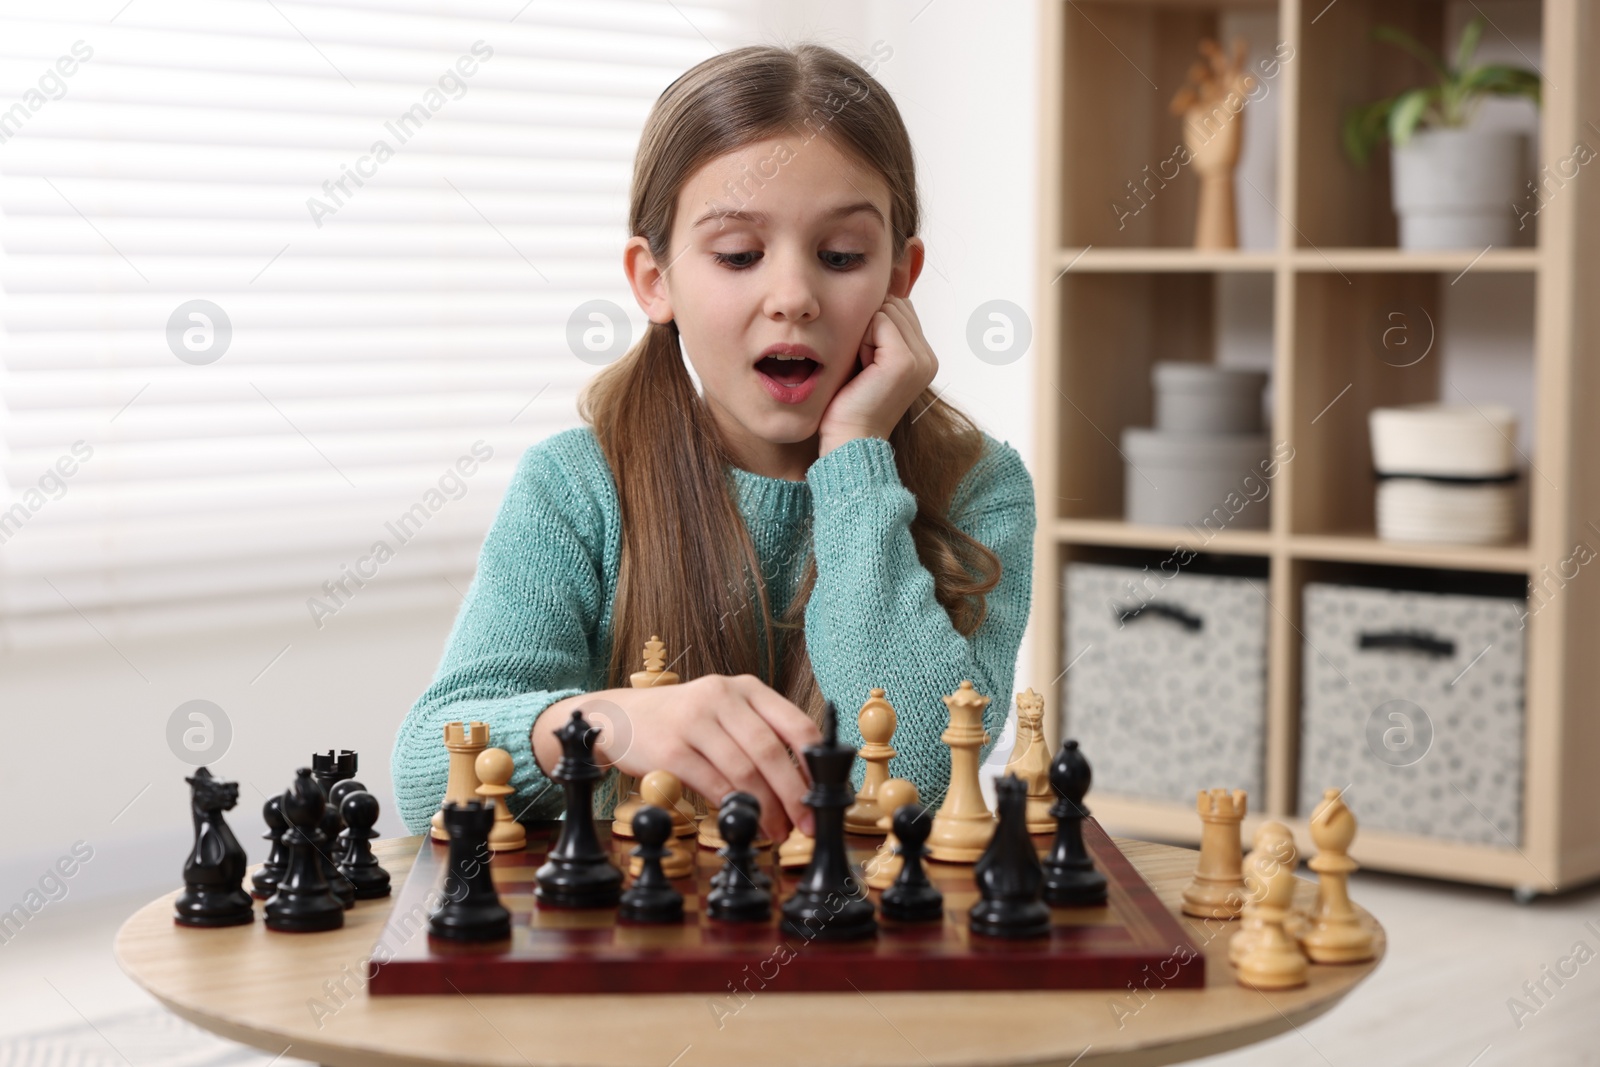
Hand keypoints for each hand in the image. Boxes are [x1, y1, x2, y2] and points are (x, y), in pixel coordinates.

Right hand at [534, 674, 819, 841]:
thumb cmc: (682, 721)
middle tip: (807, 824)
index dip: (816, 765)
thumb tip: (804, 784)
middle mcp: (722, 696)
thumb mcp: (724, 713)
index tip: (825, 796)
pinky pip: (713, 783)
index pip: (796, 724)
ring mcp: (694, 720)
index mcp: (746, 687)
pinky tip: (745, 821)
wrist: (618, 718)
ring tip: (777, 831)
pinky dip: (734, 807)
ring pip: (744, 770)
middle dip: (795, 795)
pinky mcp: (671, 748)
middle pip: (772, 751)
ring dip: (767, 808)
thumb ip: (761, 736)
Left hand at [816, 294, 938, 456]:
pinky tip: (863, 368)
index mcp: (925, 358)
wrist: (850, 437)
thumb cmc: (852, 402)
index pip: (902, 308)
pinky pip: (880, 321)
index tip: (868, 363)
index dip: (876, 327)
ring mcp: (920, 359)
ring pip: (888, 311)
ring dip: (867, 333)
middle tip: (865, 366)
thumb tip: (879, 298)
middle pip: (896, 305)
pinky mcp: (904, 361)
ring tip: (864, 368)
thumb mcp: (872, 360)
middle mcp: (928, 358)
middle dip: (872, 327)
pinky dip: (863, 340)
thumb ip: (883, 332)